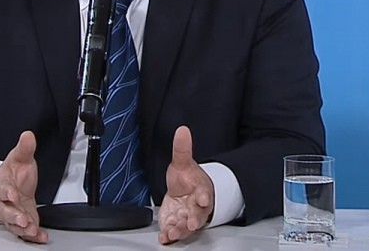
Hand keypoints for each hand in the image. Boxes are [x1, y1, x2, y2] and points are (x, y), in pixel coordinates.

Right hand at [0, 131, 47, 242]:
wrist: (8, 188)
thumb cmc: (12, 175)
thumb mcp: (19, 158)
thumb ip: (25, 148)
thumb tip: (28, 135)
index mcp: (3, 185)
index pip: (3, 189)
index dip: (7, 192)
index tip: (12, 195)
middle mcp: (5, 203)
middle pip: (6, 211)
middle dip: (14, 216)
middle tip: (23, 220)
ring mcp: (13, 214)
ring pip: (14, 224)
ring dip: (22, 228)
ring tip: (31, 230)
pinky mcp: (22, 223)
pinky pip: (24, 232)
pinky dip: (32, 236)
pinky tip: (40, 237)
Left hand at [158, 126, 214, 244]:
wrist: (184, 192)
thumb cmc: (187, 179)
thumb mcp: (182, 162)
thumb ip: (182, 148)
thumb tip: (182, 129)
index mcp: (200, 191)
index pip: (204, 193)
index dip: (203, 197)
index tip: (203, 199)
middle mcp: (195, 207)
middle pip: (197, 214)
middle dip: (194, 219)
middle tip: (191, 223)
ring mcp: (186, 217)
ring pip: (186, 226)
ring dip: (180, 230)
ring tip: (174, 232)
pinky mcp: (176, 224)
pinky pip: (174, 232)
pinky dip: (169, 236)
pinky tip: (164, 237)